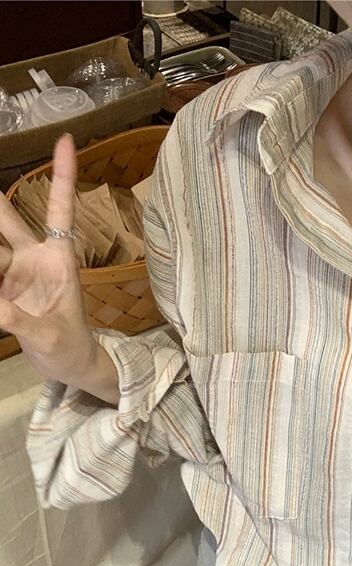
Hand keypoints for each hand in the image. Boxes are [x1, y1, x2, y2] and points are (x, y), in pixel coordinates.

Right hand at [0, 132, 97, 384]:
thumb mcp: (50, 337)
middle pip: (5, 220)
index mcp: (59, 260)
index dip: (62, 177)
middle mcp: (35, 258)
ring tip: (3, 286)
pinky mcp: (2, 289)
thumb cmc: (71, 348)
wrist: (69, 365)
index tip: (65, 140)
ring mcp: (15, 273)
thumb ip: (20, 322)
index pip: (60, 211)